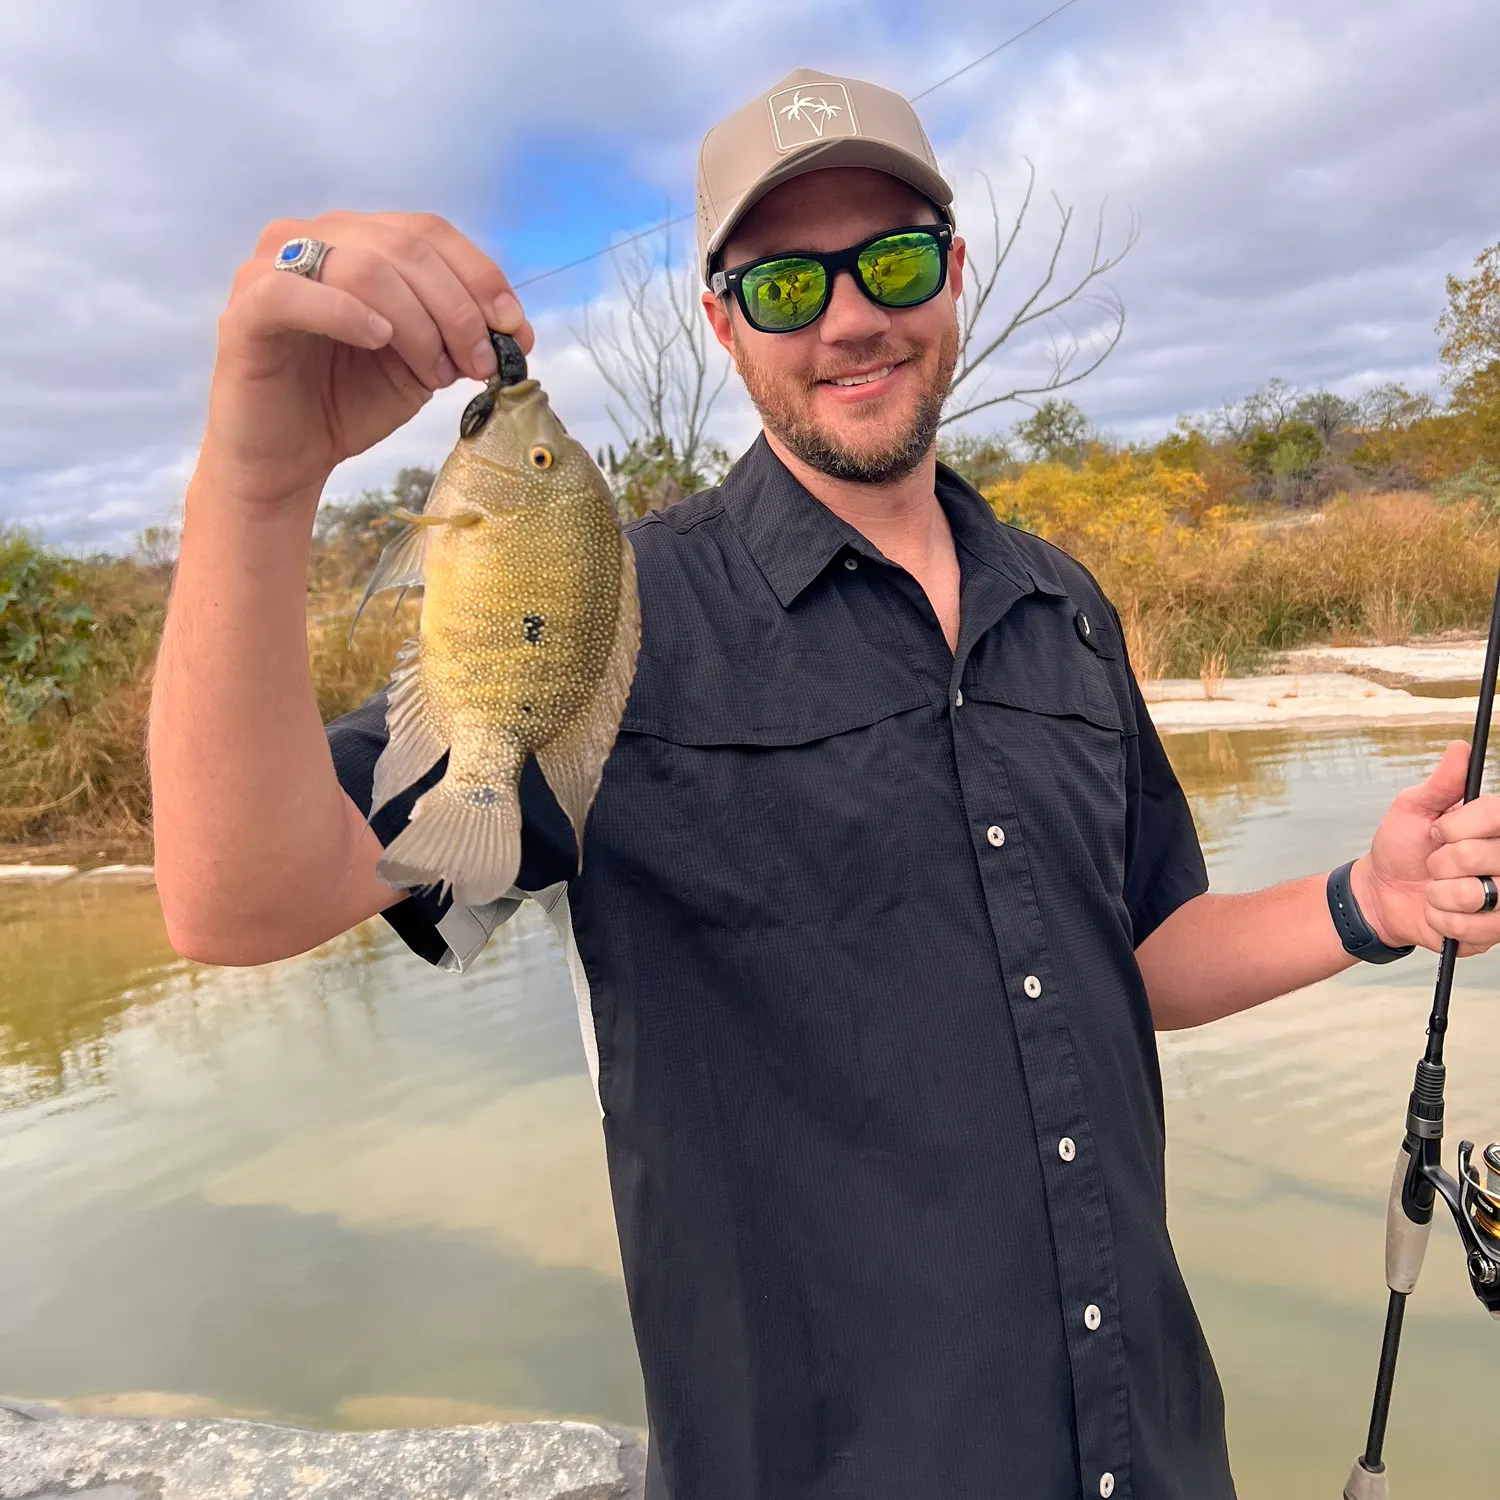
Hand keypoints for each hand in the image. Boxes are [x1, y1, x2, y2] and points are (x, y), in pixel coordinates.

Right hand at [199, 211, 533, 508]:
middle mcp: (313, 238)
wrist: (288, 458)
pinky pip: (295, 292)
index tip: (515, 328)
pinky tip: (379, 340)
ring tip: (435, 372)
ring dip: (418, 323)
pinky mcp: (245, 311)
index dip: (481, 275)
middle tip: (478, 363)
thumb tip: (517, 328)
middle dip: (458, 309)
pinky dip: (347, 312)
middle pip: (406, 247)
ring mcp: (271, 268)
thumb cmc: (348, 403)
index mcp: (357, 240)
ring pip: (364, 268)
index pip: (429, 232)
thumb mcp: (422, 365)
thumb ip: (460, 336)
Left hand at [1354, 740, 1499, 955]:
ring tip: (1435, 888)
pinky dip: (1443, 918)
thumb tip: (1459, 749)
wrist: (1382, 893)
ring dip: (1440, 892)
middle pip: (1486, 856)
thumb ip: (1440, 783)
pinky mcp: (1494, 930)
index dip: (1459, 827)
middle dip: (1443, 861)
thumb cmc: (1401, 848)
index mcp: (1493, 826)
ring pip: (1479, 893)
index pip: (1497, 816)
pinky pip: (1473, 926)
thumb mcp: (1413, 809)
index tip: (1438, 831)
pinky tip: (1438, 911)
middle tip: (1434, 863)